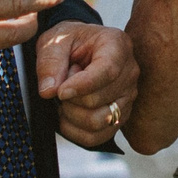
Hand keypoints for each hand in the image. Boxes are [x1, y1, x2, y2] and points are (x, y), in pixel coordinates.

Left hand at [37, 21, 138, 146]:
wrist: (80, 48)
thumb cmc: (70, 41)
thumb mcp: (55, 40)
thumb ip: (50, 61)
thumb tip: (49, 91)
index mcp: (117, 46)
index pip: (107, 71)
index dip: (82, 86)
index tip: (60, 92)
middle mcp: (129, 72)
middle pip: (99, 100)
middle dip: (70, 98)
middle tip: (62, 85)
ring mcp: (128, 97)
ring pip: (98, 122)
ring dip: (72, 115)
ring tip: (66, 98)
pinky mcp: (120, 117)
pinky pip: (96, 137)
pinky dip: (75, 131)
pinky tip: (69, 113)